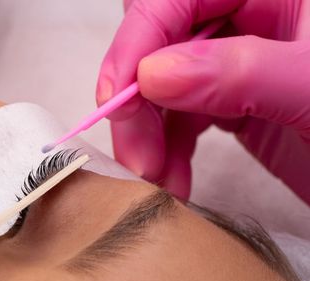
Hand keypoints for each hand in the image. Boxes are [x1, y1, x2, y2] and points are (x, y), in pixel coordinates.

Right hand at [97, 0, 309, 203]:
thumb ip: (241, 71)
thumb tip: (153, 75)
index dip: (137, 41)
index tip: (116, 96)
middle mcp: (248, 16)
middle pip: (161, 45)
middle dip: (140, 103)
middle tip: (136, 156)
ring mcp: (238, 60)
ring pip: (165, 87)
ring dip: (150, 136)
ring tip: (154, 179)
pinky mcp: (234, 101)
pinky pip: (183, 119)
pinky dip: (170, 152)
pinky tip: (173, 181)